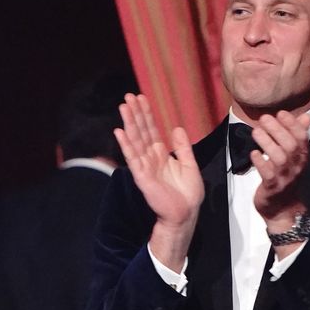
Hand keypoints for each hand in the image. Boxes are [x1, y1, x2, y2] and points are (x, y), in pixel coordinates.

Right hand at [113, 94, 202, 269]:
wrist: (186, 214)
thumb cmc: (188, 193)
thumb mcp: (190, 165)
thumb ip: (183, 147)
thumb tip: (176, 128)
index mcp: (161, 154)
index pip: (151, 129)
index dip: (146, 114)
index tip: (141, 98)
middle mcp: (150, 158)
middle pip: (141, 131)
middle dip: (135, 113)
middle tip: (128, 96)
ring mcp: (145, 166)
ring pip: (135, 140)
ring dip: (128, 123)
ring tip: (123, 106)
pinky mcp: (142, 177)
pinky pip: (132, 158)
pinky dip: (126, 145)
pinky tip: (119, 132)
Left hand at [250, 110, 309, 230]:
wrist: (283, 209)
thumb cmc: (287, 178)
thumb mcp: (295, 157)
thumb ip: (299, 135)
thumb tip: (305, 116)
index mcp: (302, 157)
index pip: (302, 137)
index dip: (292, 124)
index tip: (280, 113)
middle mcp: (296, 166)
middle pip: (291, 145)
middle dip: (278, 130)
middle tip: (264, 118)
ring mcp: (285, 177)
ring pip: (279, 158)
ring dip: (267, 143)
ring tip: (256, 131)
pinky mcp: (272, 188)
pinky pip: (267, 174)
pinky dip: (260, 162)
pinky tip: (253, 153)